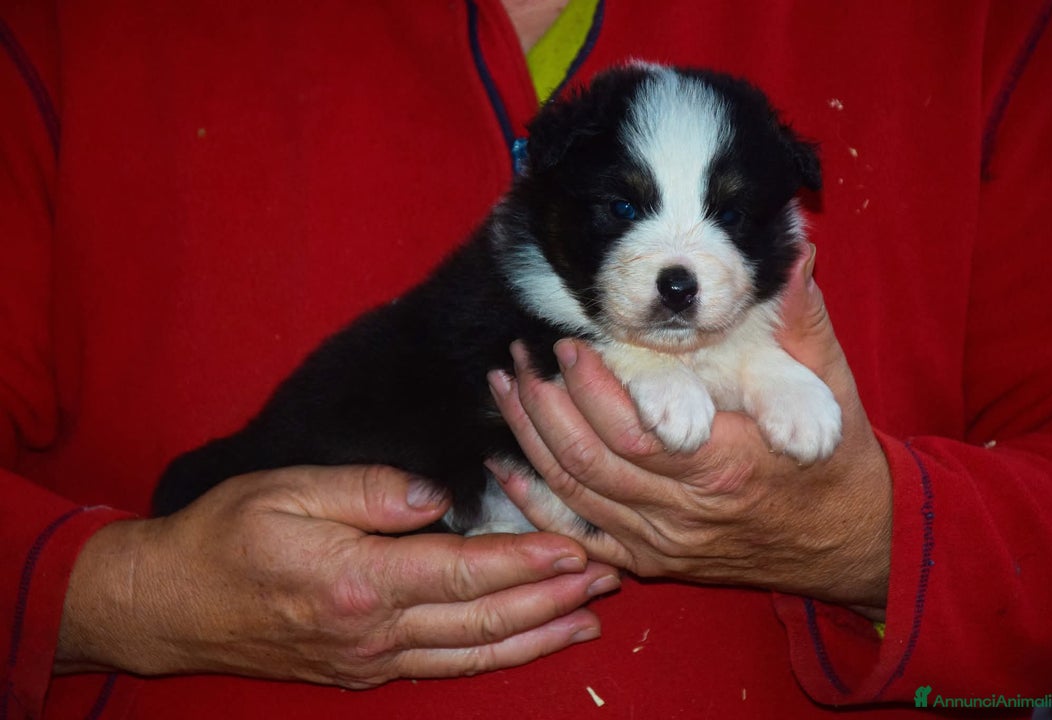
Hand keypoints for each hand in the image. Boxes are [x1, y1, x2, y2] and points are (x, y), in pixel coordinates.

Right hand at [55, 465, 618, 686]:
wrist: (170, 606)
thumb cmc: (225, 537)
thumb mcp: (288, 492)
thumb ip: (369, 492)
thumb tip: (435, 494)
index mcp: (360, 580)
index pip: (465, 571)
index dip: (526, 560)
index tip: (576, 544)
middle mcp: (375, 631)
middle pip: (484, 618)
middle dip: (552, 595)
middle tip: (609, 571)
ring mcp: (373, 659)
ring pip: (475, 652)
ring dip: (539, 631)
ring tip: (592, 612)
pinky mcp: (366, 670)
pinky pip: (446, 666)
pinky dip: (498, 657)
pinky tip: (530, 642)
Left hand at [487, 244, 890, 617]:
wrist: (845, 541)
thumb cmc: (834, 460)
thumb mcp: (832, 389)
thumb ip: (804, 323)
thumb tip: (797, 258)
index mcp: (727, 465)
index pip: (636, 432)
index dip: (592, 389)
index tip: (569, 343)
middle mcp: (686, 513)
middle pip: (588, 462)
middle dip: (544, 404)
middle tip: (521, 355)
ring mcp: (662, 542)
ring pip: (574, 494)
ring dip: (529, 440)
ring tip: (505, 386)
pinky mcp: (649, 558)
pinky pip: (579, 534)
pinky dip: (536, 502)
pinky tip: (507, 463)